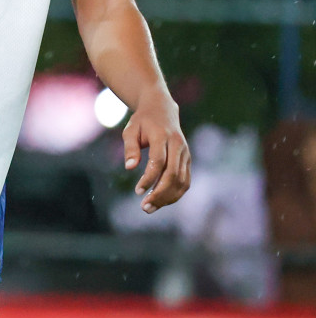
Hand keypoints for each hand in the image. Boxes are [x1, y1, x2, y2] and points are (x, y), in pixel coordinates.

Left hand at [122, 89, 191, 212]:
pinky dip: (175, 194)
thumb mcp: (130, 129)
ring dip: (168, 197)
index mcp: (163, 136)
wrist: (162, 109)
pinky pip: (185, 181)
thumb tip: (129, 168)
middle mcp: (178, 145)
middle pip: (173, 175)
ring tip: (150, 207)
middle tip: (144, 207)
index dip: (149, 178)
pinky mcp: (188, 160)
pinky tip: (161, 201)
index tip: (137, 191)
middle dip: (159, 193)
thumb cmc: (142, 121)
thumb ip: (130, 148)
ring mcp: (185, 153)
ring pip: (182, 181)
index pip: (159, 161)